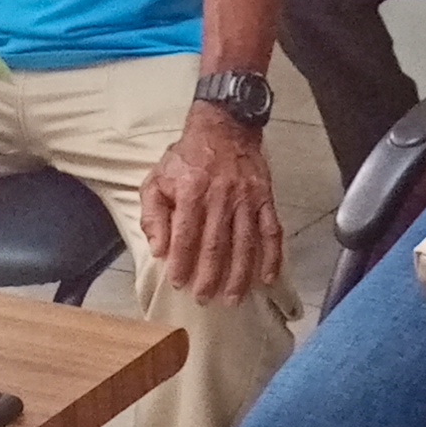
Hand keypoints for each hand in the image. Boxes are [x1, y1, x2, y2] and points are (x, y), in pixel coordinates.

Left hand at [139, 102, 284, 304]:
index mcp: (192, 191)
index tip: (179, 282)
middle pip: (216, 245)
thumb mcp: (157, 178)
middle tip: (204, 299)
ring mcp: (247, 199)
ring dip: (240, 275)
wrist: (224, 127)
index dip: (182, 262)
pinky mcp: (265, 199)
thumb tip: (158, 249)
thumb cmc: (187, 157)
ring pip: (245, 244)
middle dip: (210, 277)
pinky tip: (268, 278)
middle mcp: (221, 197)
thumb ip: (153, 214)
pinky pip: (271, 231)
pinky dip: (272, 257)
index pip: (186, 235)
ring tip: (233, 298)